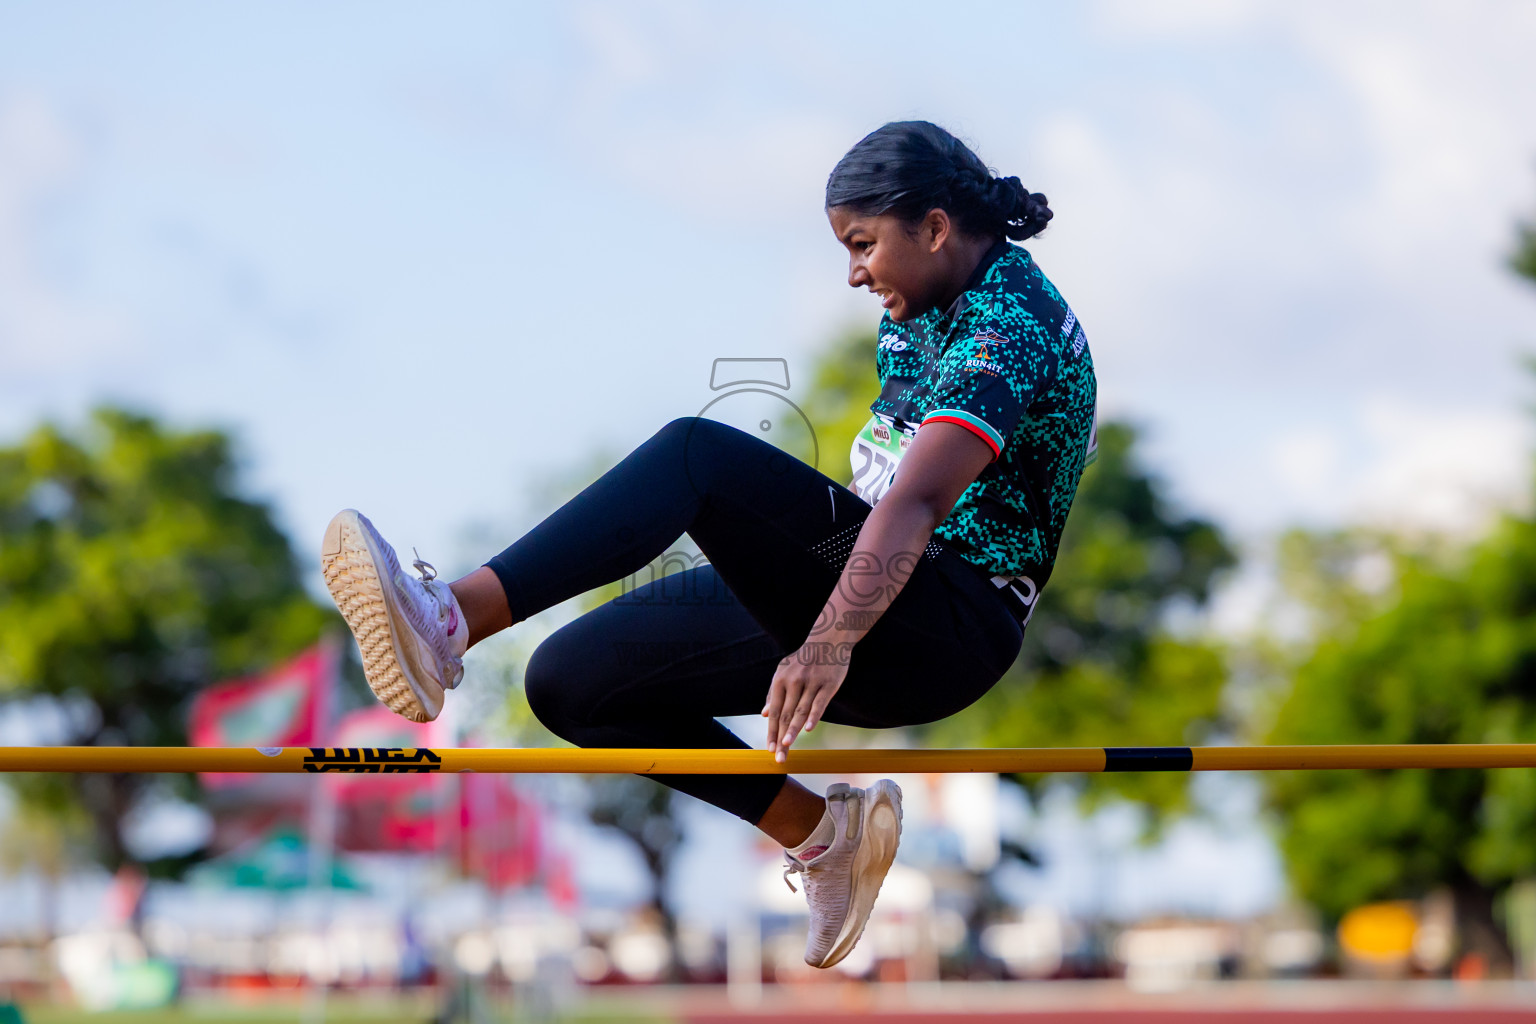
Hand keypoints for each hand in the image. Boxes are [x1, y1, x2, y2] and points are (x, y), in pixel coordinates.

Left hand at [762, 642, 850, 761]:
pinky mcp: (829, 684)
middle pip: (785, 715)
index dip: (772, 731)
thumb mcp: (785, 671)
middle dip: (781, 738)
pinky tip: (808, 730)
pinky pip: (820, 703)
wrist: (829, 639)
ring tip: (787, 746)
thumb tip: (765, 714)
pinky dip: (814, 716)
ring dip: (792, 730)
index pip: (775, 711)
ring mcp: (811, 682)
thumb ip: (775, 693)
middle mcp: (793, 681)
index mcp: (780, 679)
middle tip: (778, 757)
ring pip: (800, 711)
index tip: (769, 749)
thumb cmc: (805, 659)